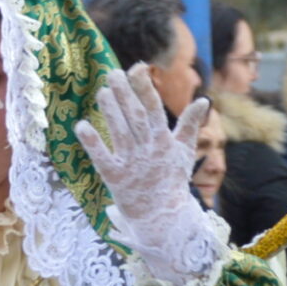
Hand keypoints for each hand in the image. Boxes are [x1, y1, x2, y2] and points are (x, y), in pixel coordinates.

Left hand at [74, 66, 226, 285]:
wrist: (163, 218)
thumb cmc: (172, 181)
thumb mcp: (184, 152)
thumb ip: (190, 125)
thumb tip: (204, 100)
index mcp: (163, 140)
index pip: (153, 108)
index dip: (145, 87)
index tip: (137, 67)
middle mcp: (148, 149)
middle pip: (134, 116)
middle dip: (124, 93)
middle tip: (112, 73)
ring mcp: (131, 163)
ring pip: (119, 132)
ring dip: (110, 111)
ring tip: (102, 91)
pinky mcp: (115, 178)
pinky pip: (102, 157)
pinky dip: (92, 142)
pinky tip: (82, 126)